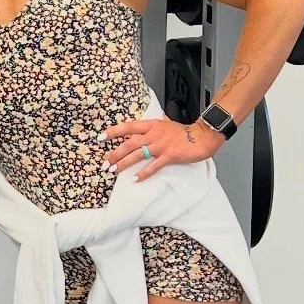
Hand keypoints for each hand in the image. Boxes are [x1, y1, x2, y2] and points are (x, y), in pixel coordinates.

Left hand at [103, 116, 221, 180]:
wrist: (202, 136)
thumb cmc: (183, 132)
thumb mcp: (165, 124)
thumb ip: (152, 127)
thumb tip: (140, 129)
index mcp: (151, 125)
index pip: (128, 127)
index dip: (113, 132)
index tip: (101, 138)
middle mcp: (153, 134)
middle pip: (129, 144)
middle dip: (115, 154)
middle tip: (105, 163)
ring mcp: (161, 145)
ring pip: (137, 154)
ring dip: (124, 163)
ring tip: (113, 170)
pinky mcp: (169, 156)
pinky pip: (153, 166)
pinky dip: (143, 173)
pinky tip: (135, 179)